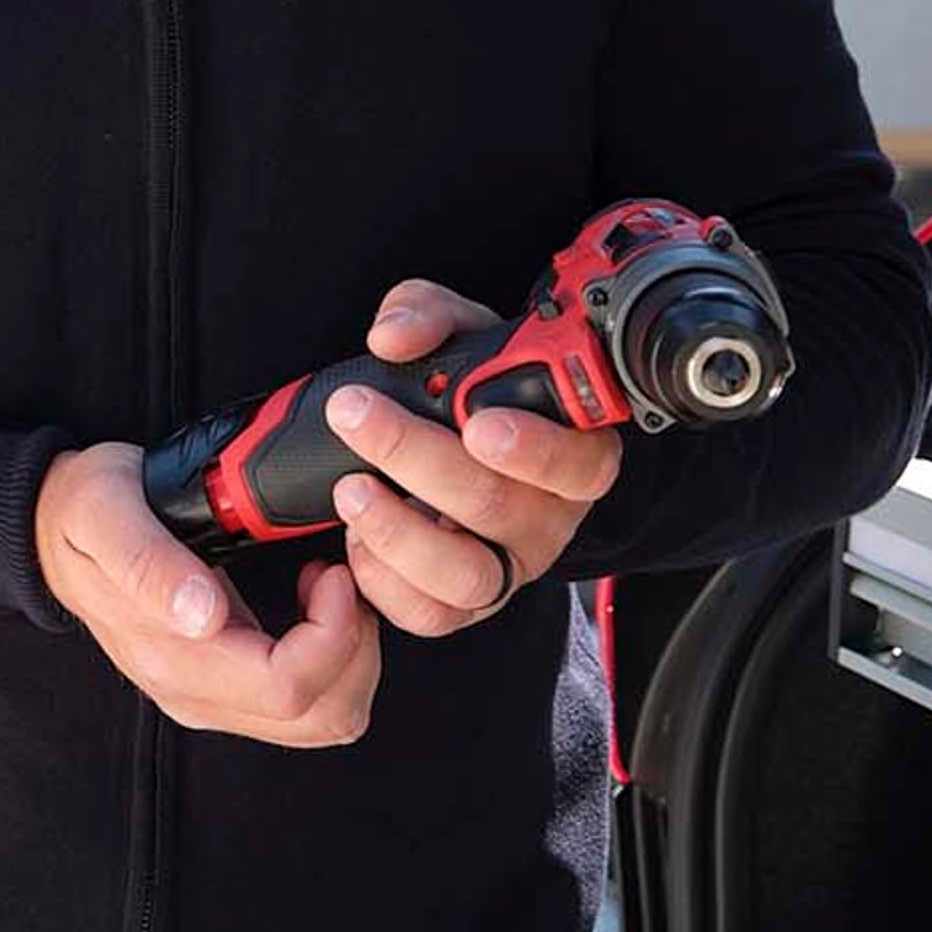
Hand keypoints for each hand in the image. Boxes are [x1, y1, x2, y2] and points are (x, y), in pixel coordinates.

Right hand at [32, 438, 379, 746]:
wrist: (50, 531)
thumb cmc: (85, 512)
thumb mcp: (106, 513)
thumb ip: (147, 563)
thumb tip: (202, 614)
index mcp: (171, 658)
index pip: (287, 686)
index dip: (331, 634)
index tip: (328, 572)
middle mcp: (194, 694)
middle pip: (322, 715)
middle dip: (354, 647)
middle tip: (336, 579)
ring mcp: (210, 698)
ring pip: (326, 719)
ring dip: (350, 657)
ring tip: (328, 592)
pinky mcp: (224, 690)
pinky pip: (311, 704)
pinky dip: (334, 660)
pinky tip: (314, 607)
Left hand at [327, 277, 625, 637]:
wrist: (450, 443)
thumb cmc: (468, 389)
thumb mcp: (455, 335)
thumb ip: (428, 315)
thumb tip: (393, 337)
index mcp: (573, 453)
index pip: (580, 461)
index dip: (535, 448)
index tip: (477, 422)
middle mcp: (548, 517)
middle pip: (498, 507)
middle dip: (416, 458)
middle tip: (358, 415)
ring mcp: (508, 566)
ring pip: (467, 577)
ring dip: (397, 532)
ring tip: (351, 489)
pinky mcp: (463, 605)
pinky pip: (429, 615)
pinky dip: (382, 582)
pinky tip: (354, 539)